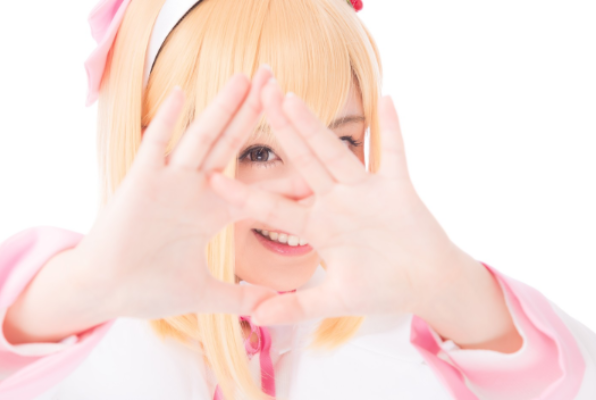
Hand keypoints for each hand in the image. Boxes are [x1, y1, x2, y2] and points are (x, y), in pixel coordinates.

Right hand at [4, 67, 277, 343]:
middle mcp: (195, 190)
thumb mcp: (203, 294)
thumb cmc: (148, 288)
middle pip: (231, 144)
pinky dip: (167, 122)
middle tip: (277, 82)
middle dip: (254, 113)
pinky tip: (183, 94)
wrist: (105, 291)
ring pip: (202, 138)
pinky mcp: (142, 182)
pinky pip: (156, 146)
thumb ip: (237, 297)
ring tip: (246, 78)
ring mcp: (169, 182)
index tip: (313, 155)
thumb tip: (269, 310)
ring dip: (222, 108)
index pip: (256, 188)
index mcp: (212, 212)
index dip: (284, 174)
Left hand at [210, 79, 520, 350]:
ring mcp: (366, 191)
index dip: (245, 194)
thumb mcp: (335, 301)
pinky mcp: (398, 188)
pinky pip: (394, 154)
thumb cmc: (383, 289)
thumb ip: (297, 306)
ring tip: (291, 97)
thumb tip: (256, 319)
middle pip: (302, 162)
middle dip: (279, 133)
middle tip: (254, 101)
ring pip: (336, 153)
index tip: (212, 177)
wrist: (427, 285)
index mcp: (318, 226)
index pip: (274, 206)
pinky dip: (392, 131)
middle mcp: (336, 202)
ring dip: (315, 127)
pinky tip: (386, 100)